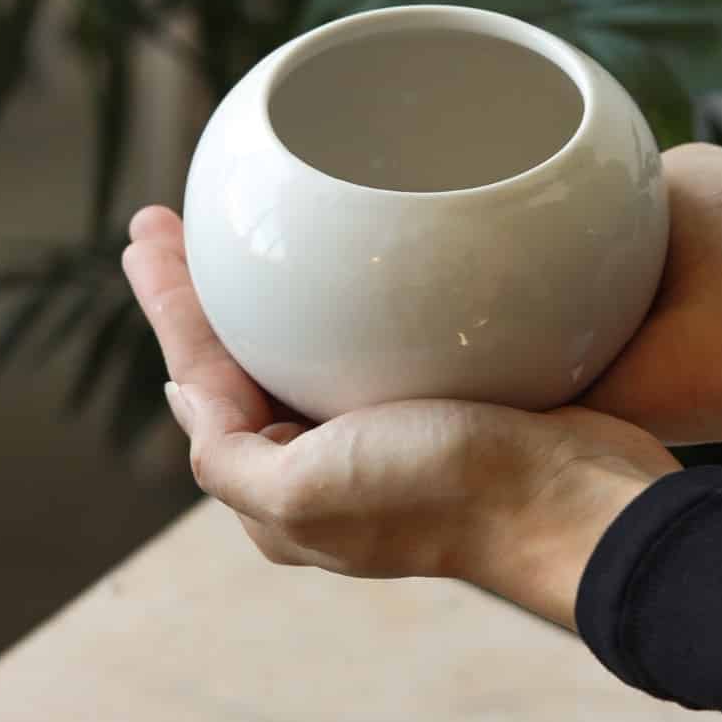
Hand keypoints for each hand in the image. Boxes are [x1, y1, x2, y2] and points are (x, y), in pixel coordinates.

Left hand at [123, 207, 678, 627]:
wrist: (574, 502)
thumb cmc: (444, 499)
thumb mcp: (307, 493)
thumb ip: (231, 458)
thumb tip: (187, 399)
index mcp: (282, 489)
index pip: (202, 380)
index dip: (170, 306)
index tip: (148, 237)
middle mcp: (323, 460)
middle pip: (240, 357)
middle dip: (198, 289)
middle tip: (165, 219)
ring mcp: (381, 429)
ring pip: (297, 345)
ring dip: (260, 287)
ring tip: (232, 227)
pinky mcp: (438, 398)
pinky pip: (365, 339)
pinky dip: (335, 295)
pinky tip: (339, 256)